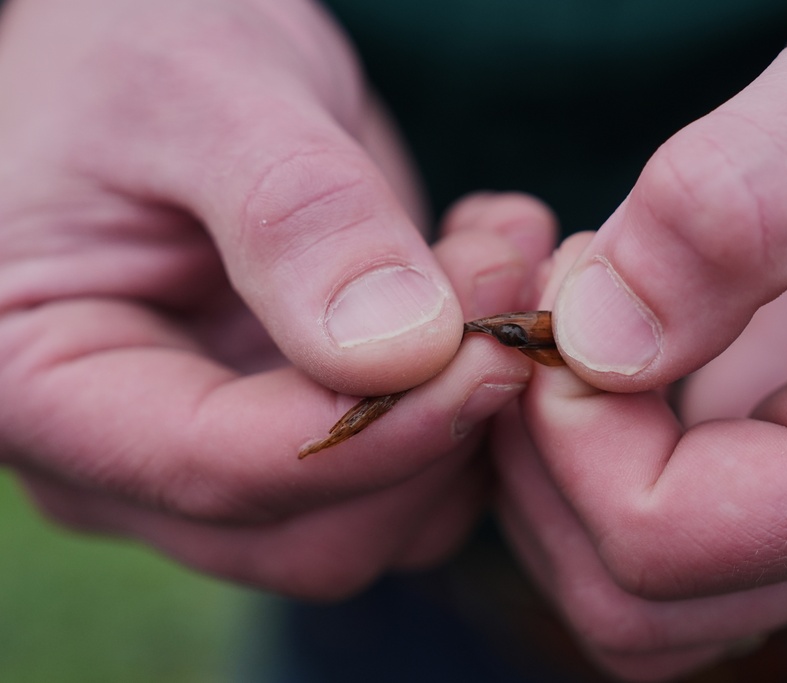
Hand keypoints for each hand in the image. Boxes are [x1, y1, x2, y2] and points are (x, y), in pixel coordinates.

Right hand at [0, 0, 557, 596]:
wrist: (171, 44)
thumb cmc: (141, 39)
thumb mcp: (199, 92)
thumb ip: (291, 217)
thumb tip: (403, 352)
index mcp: (42, 385)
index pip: (219, 468)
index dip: (376, 431)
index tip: (491, 353)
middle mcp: (128, 454)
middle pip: (315, 528)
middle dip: (436, 422)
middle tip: (506, 275)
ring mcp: (221, 451)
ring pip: (384, 517)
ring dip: (473, 408)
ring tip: (500, 254)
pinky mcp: (304, 426)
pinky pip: (417, 472)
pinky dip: (477, 394)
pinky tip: (487, 274)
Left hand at [503, 0, 786, 676]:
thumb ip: (732, 216)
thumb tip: (597, 342)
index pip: (667, 538)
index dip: (568, 428)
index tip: (565, 293)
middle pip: (637, 601)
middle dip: (546, 463)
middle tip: (551, 314)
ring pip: (639, 594)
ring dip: (558, 474)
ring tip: (575, 326)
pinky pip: (663, 538)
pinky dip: (588, 468)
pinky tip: (600, 349)